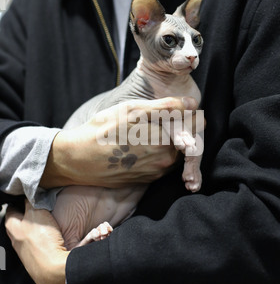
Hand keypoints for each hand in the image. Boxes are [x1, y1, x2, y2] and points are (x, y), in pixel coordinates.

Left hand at [5, 200, 68, 283]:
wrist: (53, 270)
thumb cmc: (43, 241)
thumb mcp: (37, 213)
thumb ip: (32, 202)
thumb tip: (30, 194)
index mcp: (12, 227)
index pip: (11, 210)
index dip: (17, 203)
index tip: (24, 198)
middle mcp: (16, 240)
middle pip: (17, 224)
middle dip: (24, 216)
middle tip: (35, 209)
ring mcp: (25, 252)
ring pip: (27, 236)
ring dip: (33, 229)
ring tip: (44, 223)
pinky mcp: (35, 260)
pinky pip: (36, 247)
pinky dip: (41, 241)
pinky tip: (50, 239)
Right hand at [40, 96, 197, 188]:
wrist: (79, 159)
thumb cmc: (103, 130)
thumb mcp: (132, 110)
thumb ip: (166, 107)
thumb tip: (192, 103)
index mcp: (165, 141)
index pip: (196, 125)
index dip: (192, 114)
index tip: (183, 108)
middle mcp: (165, 160)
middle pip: (188, 141)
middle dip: (183, 128)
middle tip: (167, 117)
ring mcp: (156, 172)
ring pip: (175, 153)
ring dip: (172, 141)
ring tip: (152, 130)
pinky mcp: (147, 180)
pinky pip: (163, 164)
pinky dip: (160, 153)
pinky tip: (143, 144)